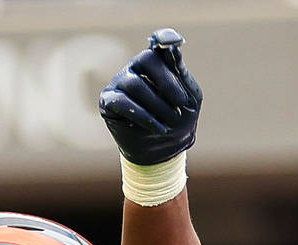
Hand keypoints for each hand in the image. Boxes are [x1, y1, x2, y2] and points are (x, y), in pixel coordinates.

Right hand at [99, 29, 203, 166]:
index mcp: (157, 64)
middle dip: (167, 82)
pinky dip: (144, 116)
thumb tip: (174, 50)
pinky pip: (122, 102)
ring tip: (170, 122)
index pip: (158, 46)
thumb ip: (182, 76)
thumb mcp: (190, 101)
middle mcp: (136, 69)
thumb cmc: (178, 122)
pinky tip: (158, 128)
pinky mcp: (108, 102)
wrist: (164, 152)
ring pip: (135, 84)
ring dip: (158, 105)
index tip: (173, 41)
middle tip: (181, 103)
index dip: (164, 39)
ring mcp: (120, 83)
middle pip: (146, 59)